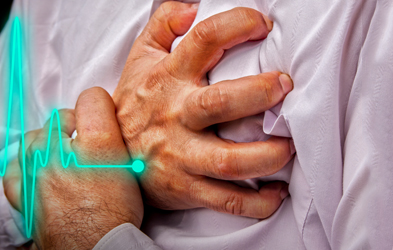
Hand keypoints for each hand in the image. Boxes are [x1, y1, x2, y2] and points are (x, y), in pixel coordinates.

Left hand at [3, 87, 142, 248]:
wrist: (96, 246)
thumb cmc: (113, 208)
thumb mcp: (120, 156)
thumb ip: (104, 118)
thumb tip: (95, 101)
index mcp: (82, 140)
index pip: (88, 100)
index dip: (99, 108)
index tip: (104, 124)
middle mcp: (51, 152)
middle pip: (56, 120)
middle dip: (71, 127)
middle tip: (88, 146)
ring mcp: (34, 174)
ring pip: (33, 140)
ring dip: (47, 143)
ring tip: (66, 158)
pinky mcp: (24, 197)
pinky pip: (14, 170)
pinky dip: (23, 165)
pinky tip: (36, 169)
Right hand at [112, 2, 293, 217]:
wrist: (105, 158)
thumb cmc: (133, 106)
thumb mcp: (139, 60)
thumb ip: (162, 25)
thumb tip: (189, 6)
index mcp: (168, 78)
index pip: (202, 41)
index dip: (235, 26)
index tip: (261, 24)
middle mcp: (175, 115)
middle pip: (219, 103)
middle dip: (258, 93)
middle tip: (284, 86)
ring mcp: (180, 155)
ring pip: (228, 160)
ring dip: (266, 156)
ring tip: (288, 146)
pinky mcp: (186, 188)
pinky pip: (226, 200)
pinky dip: (257, 202)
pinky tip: (276, 191)